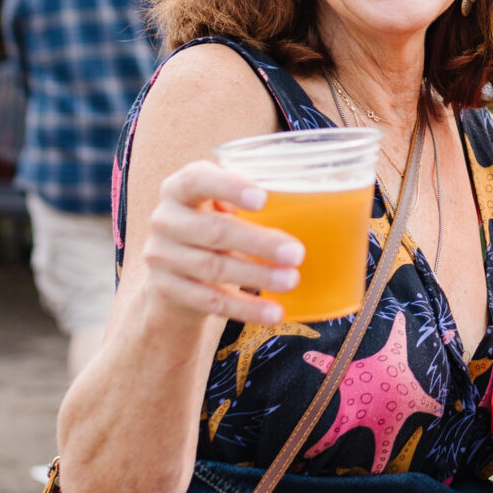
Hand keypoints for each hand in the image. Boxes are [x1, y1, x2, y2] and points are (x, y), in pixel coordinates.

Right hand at [133, 159, 304, 326]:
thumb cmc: (217, 222)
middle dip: (258, 243)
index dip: (230, 187)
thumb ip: (258, 199)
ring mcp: (162, 257)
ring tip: (292, 280)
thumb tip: (330, 202)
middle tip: (297, 253)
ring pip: (213, 269)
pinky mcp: (168, 291)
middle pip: (212, 231)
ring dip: (257, 277)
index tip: (263, 198)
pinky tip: (274, 312)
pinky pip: (210, 302)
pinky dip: (245, 308)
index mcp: (180, 187)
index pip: (198, 180)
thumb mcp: (226, 204)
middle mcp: (165, 220)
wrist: (175, 268)